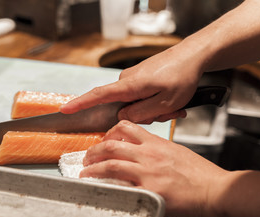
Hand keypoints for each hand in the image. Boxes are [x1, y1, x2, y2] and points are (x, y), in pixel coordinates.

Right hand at [61, 45, 201, 123]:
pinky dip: (155, 102)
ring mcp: (134, 78)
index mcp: (129, 86)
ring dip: (153, 108)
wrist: (193, 56)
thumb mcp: (164, 103)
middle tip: (167, 112)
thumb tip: (122, 117)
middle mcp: (127, 80)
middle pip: (124, 108)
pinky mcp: (141, 78)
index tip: (65, 110)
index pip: (97, 96)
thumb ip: (139, 114)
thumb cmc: (182, 77)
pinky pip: (142, 96)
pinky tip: (171, 100)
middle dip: (144, 115)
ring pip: (136, 104)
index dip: (80, 104)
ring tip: (173, 104)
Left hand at [80, 120, 227, 216]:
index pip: (126, 127)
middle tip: (88, 157)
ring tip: (85, 171)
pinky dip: (106, 184)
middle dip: (94, 150)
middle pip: (112, 144)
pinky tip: (100, 186)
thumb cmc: (199, 173)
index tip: (104, 140)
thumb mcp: (176, 151)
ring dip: (93, 167)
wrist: (214, 190)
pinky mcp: (148, 190)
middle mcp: (148, 154)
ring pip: (110, 163)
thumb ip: (156, 150)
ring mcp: (147, 172)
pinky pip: (120, 185)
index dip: (110, 132)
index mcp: (156, 142)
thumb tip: (140, 153)